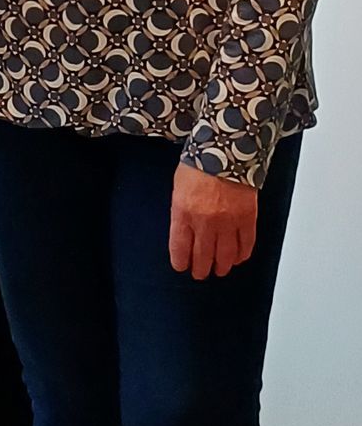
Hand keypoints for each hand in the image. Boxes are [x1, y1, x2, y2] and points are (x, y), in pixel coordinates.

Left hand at [168, 162, 257, 279]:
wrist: (226, 151)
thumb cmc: (199, 165)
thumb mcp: (178, 188)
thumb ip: (180, 212)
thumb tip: (183, 232)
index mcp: (183, 213)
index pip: (180, 248)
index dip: (181, 262)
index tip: (182, 267)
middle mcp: (205, 223)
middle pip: (202, 257)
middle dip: (201, 269)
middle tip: (200, 274)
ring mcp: (228, 223)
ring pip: (225, 256)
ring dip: (221, 266)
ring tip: (220, 269)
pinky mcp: (247, 220)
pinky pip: (246, 245)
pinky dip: (242, 255)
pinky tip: (238, 258)